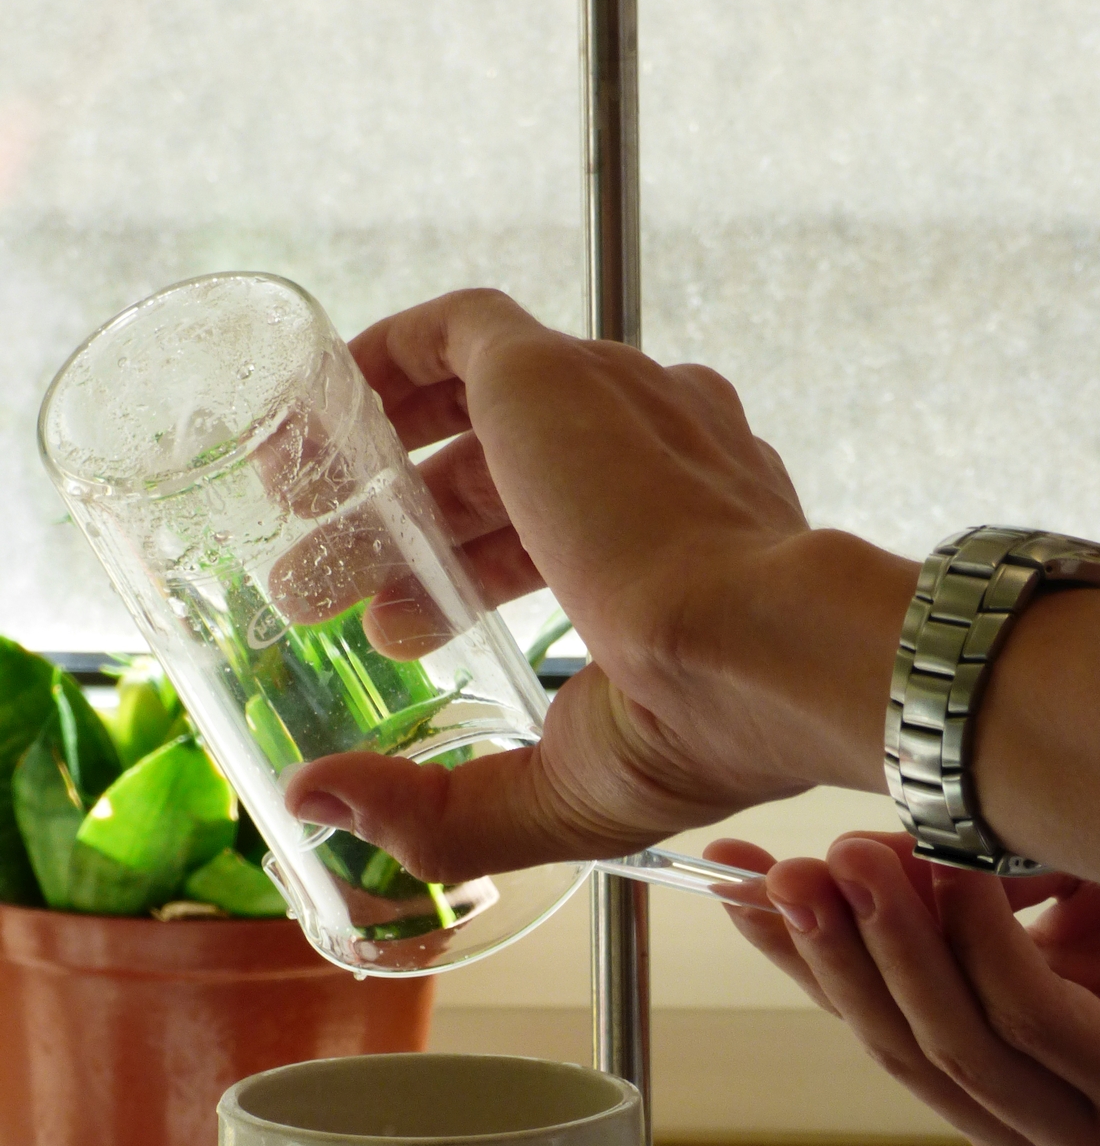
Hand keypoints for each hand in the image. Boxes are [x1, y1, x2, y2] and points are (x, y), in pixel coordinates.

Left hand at [285, 289, 910, 879]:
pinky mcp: (548, 374)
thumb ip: (435, 812)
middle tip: (324, 593)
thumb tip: (318, 804)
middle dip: (405, 540)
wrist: (752, 648)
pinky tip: (319, 408)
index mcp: (683, 551)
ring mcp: (607, 409)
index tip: (393, 631)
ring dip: (384, 461)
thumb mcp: (551, 799)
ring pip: (476, 403)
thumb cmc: (696, 733)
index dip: (454, 586)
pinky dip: (380, 362)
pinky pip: (454, 333)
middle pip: (501, 479)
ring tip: (302, 523)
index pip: (550, 542)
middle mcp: (655, 462)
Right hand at [707, 829, 1099, 1145]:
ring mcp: (1086, 1138)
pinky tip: (956, 871)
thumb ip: (927, 904)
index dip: (793, 956)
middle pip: (896, 1049)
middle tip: (785, 873)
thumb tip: (822, 866)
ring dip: (891, 944)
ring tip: (852, 857)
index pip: (866, 1027)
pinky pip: (1027, 1018)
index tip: (730, 882)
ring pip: (951, 1044)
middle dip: (831, 954)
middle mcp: (1031, 1140)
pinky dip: (979, 941)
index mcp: (994, 1108)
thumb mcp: (1018, 919)